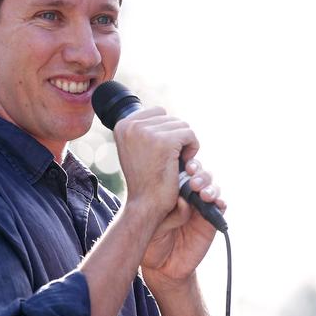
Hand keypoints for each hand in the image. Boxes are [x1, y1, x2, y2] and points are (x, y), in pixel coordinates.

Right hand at [113, 107, 199, 225]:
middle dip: (175, 137)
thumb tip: (160, 112)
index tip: (160, 151)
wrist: (145, 203)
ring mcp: (147, 132)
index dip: (165, 132)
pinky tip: (184, 162)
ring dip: (184, 144)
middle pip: (170, 118)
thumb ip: (142, 129)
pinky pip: (189, 134)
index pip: (157, 112)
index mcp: (123, 124)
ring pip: (182, 125)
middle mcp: (132, 125)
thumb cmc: (143, 178)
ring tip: (174, 161)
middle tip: (169, 159)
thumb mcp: (134, 148)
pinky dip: (193, 148)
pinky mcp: (165, 141)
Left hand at [141, 159, 225, 288]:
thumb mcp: (153, 226)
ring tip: (203, 194)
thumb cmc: (152, 241)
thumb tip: (183, 201)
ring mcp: (200, 206)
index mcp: (169, 190)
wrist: (162, 265)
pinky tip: (216, 203)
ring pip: (211, 187)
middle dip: (199, 173)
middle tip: (193, 181)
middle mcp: (186, 194)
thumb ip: (168, 214)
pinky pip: (219, 207)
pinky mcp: (210, 220)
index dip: (184, 163)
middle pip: (199, 174)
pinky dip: (220, 202)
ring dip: (210, 187)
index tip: (185, 165)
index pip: (180, 170)